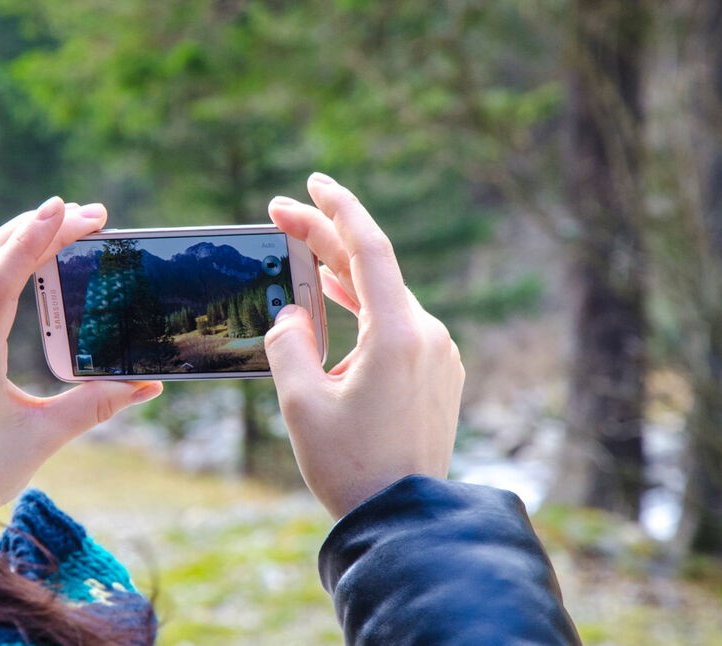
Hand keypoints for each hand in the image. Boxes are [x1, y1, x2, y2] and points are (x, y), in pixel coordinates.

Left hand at [0, 197, 162, 512]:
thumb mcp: (39, 440)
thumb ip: (93, 407)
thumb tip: (146, 385)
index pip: (0, 283)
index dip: (33, 242)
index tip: (65, 210)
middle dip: (39, 229)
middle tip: (91, 215)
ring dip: (19, 240)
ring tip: (63, 222)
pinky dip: (2, 262)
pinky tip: (25, 256)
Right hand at [264, 173, 463, 518]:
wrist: (405, 520)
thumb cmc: (351, 467)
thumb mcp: (301, 403)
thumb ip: (288, 344)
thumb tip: (292, 314)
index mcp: (398, 335)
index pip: (369, 248)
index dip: (338, 209)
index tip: (312, 184)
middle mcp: (428, 335)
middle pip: (373, 269)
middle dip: (326, 240)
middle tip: (282, 215)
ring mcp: (439, 355)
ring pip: (385, 299)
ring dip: (343, 277)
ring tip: (303, 256)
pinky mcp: (439, 375)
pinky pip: (398, 326)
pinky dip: (363, 310)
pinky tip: (335, 309)